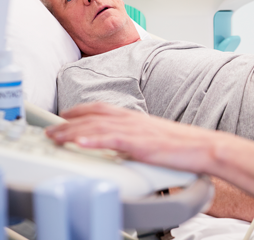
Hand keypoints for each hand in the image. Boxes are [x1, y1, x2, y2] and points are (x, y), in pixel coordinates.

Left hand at [46, 102, 231, 173]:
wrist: (205, 147)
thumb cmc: (184, 145)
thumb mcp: (154, 136)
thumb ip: (135, 137)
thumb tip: (121, 144)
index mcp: (136, 117)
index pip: (102, 108)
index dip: (79, 111)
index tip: (63, 117)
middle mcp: (133, 120)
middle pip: (94, 115)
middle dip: (68, 122)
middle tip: (48, 131)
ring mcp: (137, 130)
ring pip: (98, 126)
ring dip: (72, 131)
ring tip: (54, 138)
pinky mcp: (142, 143)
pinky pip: (113, 139)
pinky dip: (94, 139)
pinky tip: (79, 142)